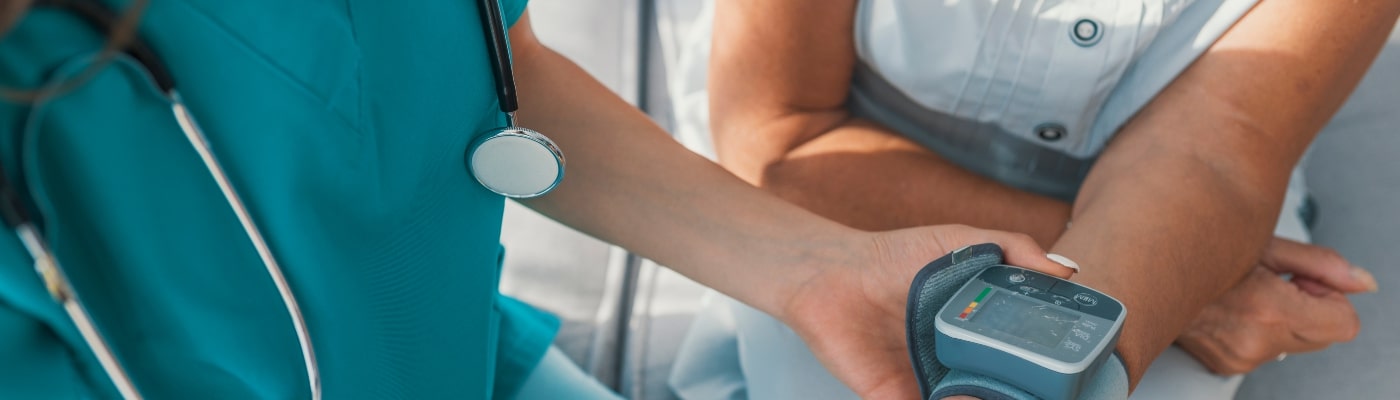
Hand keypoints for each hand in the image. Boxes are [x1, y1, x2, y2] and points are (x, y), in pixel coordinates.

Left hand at [778, 225, 1075, 398]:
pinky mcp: (896, 399)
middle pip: (1003, 393)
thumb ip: (1015, 248)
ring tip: (1002, 395)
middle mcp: (960, 366)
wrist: (832, 271)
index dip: (1048, 374)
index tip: (1073, 377)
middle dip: (1026, 395)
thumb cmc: (895, 255)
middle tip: (1043, 392)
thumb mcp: (962, 241)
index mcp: (980, 334)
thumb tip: (1068, 270)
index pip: (1024, 364)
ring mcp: (931, 386)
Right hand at [1176, 237, 1375, 374]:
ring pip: (1295, 343)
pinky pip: (1266, 350)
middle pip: (1325, 336)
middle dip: (1310, 308)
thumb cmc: (1196, 252)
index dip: (1330, 297)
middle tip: (1274, 283)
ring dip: (1283, 319)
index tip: (1301, 280)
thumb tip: (1360, 282)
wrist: (1145, 274)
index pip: (1344, 324)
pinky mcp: (1226, 364)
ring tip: (1246, 293)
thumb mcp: (1262, 244)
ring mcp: (1239, 358)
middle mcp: (1254, 342)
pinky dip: (1259, 330)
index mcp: (1268, 309)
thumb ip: (1322, 264)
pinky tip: (1232, 308)